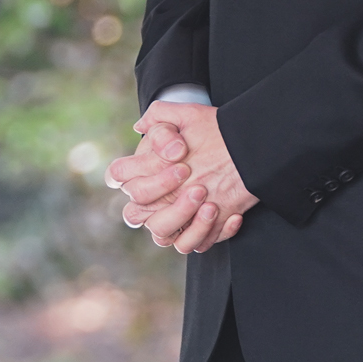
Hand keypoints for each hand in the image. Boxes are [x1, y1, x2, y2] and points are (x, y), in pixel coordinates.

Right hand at [121, 103, 258, 254]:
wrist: (243, 150)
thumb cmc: (209, 131)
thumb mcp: (188, 117)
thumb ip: (160, 118)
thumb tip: (140, 129)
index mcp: (141, 171)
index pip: (119, 176)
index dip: (135, 172)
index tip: (176, 160)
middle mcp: (152, 200)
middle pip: (134, 212)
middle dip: (163, 195)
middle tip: (195, 180)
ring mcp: (172, 218)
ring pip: (161, 235)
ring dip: (185, 219)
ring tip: (211, 204)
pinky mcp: (195, 233)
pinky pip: (195, 245)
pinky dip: (211, 233)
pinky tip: (233, 216)